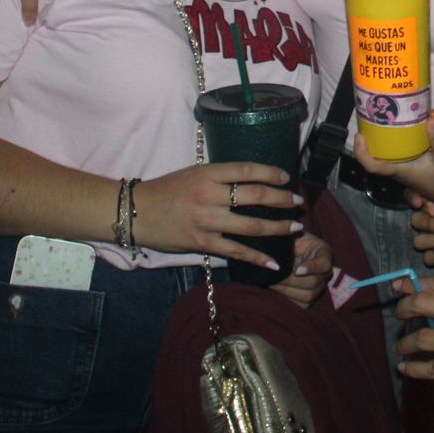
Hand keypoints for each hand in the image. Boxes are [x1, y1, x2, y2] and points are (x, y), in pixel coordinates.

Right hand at [133, 161, 301, 269]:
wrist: (136, 212)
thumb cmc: (166, 191)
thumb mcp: (193, 174)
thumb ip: (219, 176)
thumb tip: (251, 180)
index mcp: (208, 173)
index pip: (247, 169)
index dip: (271, 173)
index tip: (287, 178)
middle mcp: (210, 195)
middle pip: (255, 195)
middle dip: (282, 199)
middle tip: (298, 203)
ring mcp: (207, 220)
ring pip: (251, 224)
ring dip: (278, 227)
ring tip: (295, 228)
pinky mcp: (202, 242)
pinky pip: (236, 250)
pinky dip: (257, 257)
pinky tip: (274, 263)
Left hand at [270, 231, 331, 308]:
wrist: (286, 251)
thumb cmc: (288, 241)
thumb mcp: (290, 235)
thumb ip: (288, 237)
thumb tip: (281, 242)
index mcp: (324, 253)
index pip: (324, 264)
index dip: (312, 268)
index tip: (297, 270)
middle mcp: (326, 271)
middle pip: (314, 282)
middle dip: (291, 281)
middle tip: (275, 276)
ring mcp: (320, 286)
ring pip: (309, 295)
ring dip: (288, 291)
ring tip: (272, 283)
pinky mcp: (311, 297)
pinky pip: (304, 304)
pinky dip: (290, 298)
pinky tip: (278, 289)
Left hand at [355, 116, 433, 206]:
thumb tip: (430, 117)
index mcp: (402, 172)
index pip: (374, 167)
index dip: (362, 154)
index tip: (359, 136)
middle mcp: (400, 171)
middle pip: (376, 158)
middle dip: (370, 141)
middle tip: (370, 120)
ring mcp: (406, 170)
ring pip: (387, 156)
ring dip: (382, 142)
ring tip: (383, 120)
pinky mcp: (413, 167)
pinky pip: (397, 155)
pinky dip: (395, 143)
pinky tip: (402, 128)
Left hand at [392, 275, 433, 412]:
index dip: (414, 285)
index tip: (400, 287)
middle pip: (422, 303)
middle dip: (403, 308)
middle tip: (398, 315)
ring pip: (420, 336)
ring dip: (405, 343)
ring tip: (401, 348)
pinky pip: (429, 367)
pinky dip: (414, 368)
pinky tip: (407, 369)